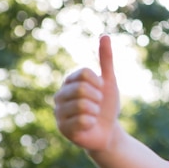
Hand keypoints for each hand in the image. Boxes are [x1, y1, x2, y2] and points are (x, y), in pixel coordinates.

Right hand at [54, 35, 120, 149]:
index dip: (99, 84)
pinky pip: (82, 120)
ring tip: (93, 116)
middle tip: (97, 106)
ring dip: (95, 111)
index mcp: (70, 81)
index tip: (100, 91)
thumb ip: (106, 60)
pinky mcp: (63, 129)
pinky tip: (89, 126)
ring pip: (82, 105)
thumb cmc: (107, 106)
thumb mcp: (109, 82)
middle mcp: (60, 95)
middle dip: (97, 99)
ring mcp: (59, 112)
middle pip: (82, 89)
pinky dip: (91, 123)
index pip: (85, 73)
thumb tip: (105, 35)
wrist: (109, 132)